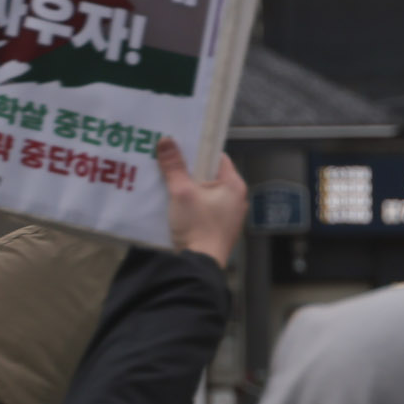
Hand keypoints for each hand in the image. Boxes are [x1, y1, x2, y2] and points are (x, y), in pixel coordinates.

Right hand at [159, 137, 247, 268]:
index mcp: (234, 185)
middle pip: (211, 175)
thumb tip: (166, 141)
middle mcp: (237, 199)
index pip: (218, 157)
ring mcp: (230, 215)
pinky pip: (207, 208)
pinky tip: (176, 203)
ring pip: (208, 193)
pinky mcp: (221, 227)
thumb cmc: (197, 226)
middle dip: (191, 170)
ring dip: (190, 188)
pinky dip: (194, 204)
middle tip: (171, 162)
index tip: (181, 146)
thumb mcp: (182, 192)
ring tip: (170, 180)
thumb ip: (174, 166)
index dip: (199, 150)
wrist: (201, 262)